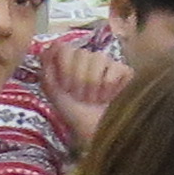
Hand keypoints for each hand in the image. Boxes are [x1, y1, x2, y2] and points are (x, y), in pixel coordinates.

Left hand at [40, 32, 132, 149]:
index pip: (65, 48)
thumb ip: (47, 67)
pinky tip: (108, 97)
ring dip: (92, 84)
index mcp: (72, 60)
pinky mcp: (126, 72)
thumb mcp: (53, 91)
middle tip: (80, 96)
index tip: (65, 87)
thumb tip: (53, 44)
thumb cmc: (73, 111)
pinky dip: (108, 87)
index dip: (64, 68)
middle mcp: (90, 58)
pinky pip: (116, 69)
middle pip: (82, 54)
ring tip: (93, 98)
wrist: (94, 130)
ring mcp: (109, 63)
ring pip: (99, 59)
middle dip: (78, 79)